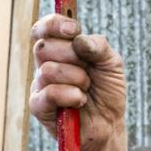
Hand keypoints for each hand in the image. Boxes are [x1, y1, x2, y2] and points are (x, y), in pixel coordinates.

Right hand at [29, 16, 127, 150]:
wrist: (109, 125)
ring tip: (86, 89)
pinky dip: (69, 95)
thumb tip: (79, 39)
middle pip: (44, 47)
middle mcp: (46, 65)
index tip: (74, 29)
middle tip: (88, 71)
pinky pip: (48, 93)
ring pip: (48, 70)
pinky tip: (80, 101)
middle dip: (72, 56)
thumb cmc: (107, 92)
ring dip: (76, 79)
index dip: (54, 24)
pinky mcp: (39, 107)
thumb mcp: (112, 63)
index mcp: (60, 50)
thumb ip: (99, 46)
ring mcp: (40, 86)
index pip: (43, 29)